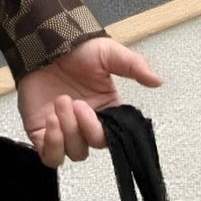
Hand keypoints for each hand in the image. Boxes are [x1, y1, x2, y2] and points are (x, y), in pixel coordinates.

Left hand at [14, 34, 162, 168]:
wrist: (43, 44)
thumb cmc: (75, 50)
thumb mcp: (108, 53)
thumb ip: (134, 66)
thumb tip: (157, 81)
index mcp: (106, 111)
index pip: (111, 136)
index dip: (102, 129)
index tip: (94, 110)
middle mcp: (86, 124)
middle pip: (92, 146)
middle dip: (83, 127)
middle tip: (74, 102)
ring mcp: (64, 131)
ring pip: (73, 153)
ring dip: (67, 133)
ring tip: (59, 104)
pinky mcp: (42, 133)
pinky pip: (51, 157)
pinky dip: (52, 145)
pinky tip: (50, 120)